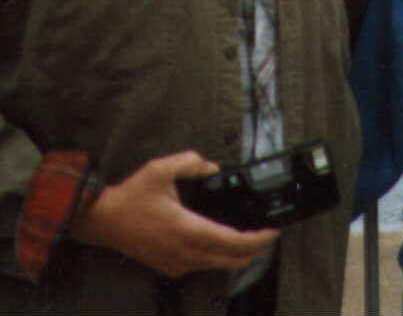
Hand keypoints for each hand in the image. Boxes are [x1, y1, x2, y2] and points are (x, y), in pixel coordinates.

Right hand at [69, 150, 278, 277]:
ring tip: (251, 238)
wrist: (102, 221)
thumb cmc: (131, 197)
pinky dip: (219, 258)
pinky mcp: (169, 267)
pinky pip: (203, 266)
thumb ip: (191, 162)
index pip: (234, 242)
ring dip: (238, 255)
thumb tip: (212, 167)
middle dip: (255, 249)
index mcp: (189, 230)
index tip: (273, 230)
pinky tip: (222, 244)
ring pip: (219, 265)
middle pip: (233, 259)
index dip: (259, 238)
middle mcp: (186, 252)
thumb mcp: (161, 169)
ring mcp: (177, 263)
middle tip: (268, 235)